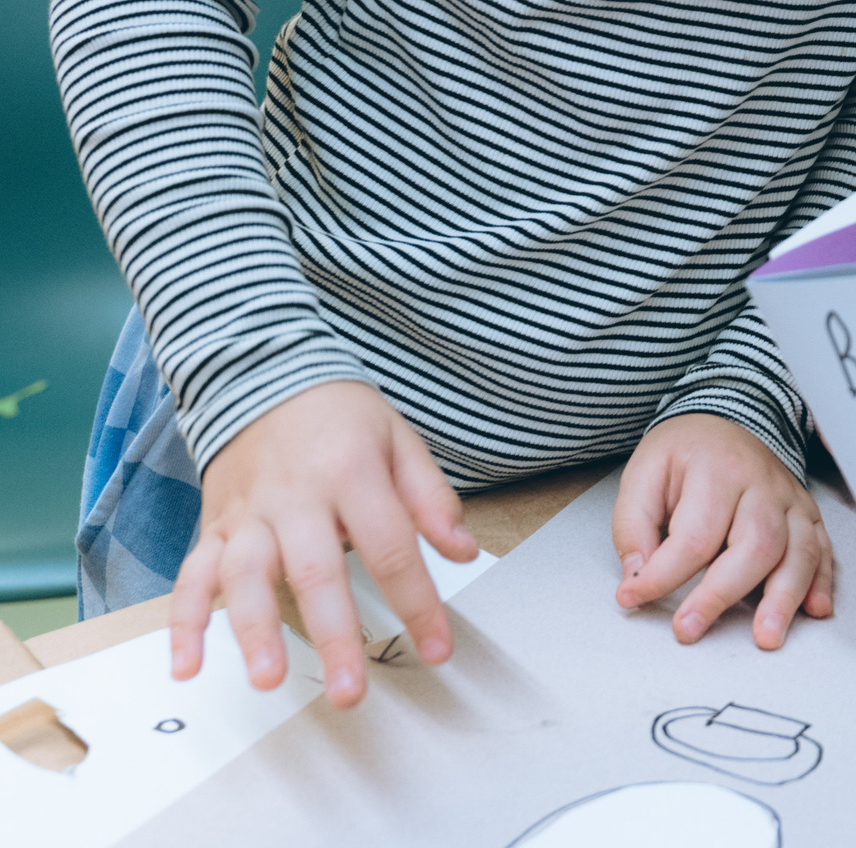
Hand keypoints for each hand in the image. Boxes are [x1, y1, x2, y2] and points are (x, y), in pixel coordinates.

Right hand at [172, 378, 476, 709]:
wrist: (264, 374)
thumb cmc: (340, 416)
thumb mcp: (399, 440)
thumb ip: (431, 499)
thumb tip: (463, 552)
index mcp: (353, 473)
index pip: (392, 546)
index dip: (417, 601)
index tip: (437, 647)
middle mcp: (296, 497)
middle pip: (316, 571)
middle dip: (333, 635)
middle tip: (349, 689)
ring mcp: (249, 514)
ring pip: (246, 577)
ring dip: (254, 632)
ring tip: (268, 679)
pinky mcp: (213, 526)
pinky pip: (191, 577)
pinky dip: (183, 623)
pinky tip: (186, 666)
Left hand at [612, 414, 834, 648]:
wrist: (724, 421)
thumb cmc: (684, 453)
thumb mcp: (643, 473)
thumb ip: (633, 526)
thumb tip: (637, 577)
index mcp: (717, 469)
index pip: (695, 534)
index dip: (662, 574)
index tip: (633, 597)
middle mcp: (762, 484)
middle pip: (756, 544)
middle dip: (722, 594)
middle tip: (689, 630)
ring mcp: (790, 500)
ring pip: (799, 551)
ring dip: (784, 597)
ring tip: (766, 636)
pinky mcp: (806, 514)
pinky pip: (823, 549)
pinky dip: (822, 582)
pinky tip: (814, 610)